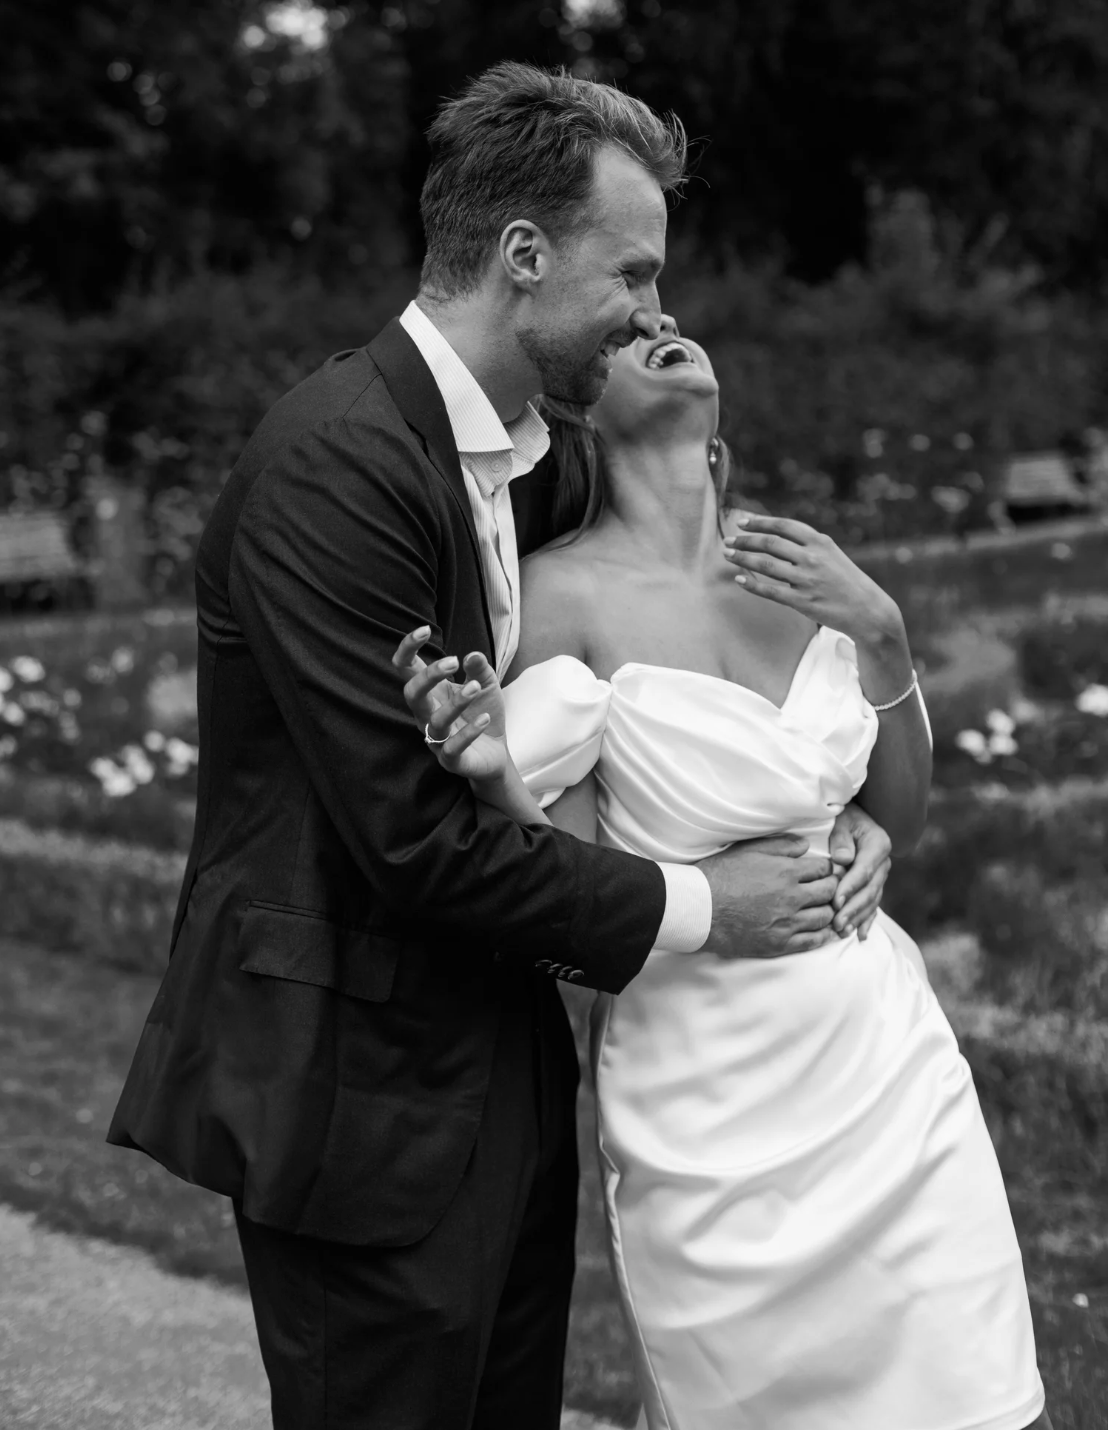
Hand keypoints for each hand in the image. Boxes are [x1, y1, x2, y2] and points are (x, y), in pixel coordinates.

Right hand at [390, 628, 508, 782]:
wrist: (496, 753)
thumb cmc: (483, 714)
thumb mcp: (487, 686)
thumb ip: (480, 669)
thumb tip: (472, 655)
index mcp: (431, 693)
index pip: (406, 668)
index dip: (408, 648)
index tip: (424, 630)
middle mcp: (427, 714)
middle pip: (411, 693)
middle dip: (429, 676)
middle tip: (454, 661)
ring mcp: (436, 739)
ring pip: (434, 720)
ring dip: (455, 702)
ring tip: (476, 688)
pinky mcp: (451, 760)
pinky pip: (452, 748)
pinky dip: (468, 732)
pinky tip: (484, 719)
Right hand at [697, 835, 839, 959]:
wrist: (699, 908)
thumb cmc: (720, 876)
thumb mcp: (748, 850)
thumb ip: (780, 846)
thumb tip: (806, 846)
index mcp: (786, 872)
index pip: (823, 869)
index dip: (826, 868)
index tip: (823, 871)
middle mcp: (791, 898)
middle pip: (829, 892)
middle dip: (831, 887)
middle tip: (826, 888)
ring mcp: (787, 923)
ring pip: (825, 917)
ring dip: (827, 910)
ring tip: (822, 907)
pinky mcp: (779, 944)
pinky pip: (812, 941)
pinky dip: (822, 935)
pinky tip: (821, 931)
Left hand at [724, 515, 900, 642]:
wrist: (868, 610)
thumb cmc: (847, 581)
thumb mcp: (832, 554)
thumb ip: (808, 544)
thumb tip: (776, 536)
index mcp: (820, 541)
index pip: (783, 525)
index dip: (759, 522)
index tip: (741, 522)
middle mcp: (812, 557)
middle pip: (770, 543)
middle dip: (745, 540)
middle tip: (728, 540)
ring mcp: (806, 579)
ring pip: (765, 564)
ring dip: (742, 558)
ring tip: (727, 555)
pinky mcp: (802, 601)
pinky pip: (769, 590)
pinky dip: (751, 584)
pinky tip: (738, 579)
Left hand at [827, 803, 891, 939]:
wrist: (852, 815)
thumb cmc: (842, 815)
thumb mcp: (840, 819)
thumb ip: (840, 837)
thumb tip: (841, 859)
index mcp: (878, 844)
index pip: (863, 870)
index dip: (849, 888)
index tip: (835, 901)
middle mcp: (883, 862)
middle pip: (869, 890)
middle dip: (853, 909)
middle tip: (837, 923)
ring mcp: (880, 875)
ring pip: (871, 901)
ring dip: (858, 918)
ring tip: (842, 932)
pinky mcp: (875, 884)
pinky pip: (872, 905)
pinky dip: (866, 920)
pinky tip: (859, 935)